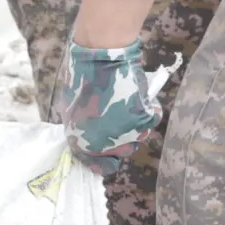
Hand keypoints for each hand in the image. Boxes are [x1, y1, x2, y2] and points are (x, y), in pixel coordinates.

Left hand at [60, 41, 162, 172]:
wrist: (100, 57)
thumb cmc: (83, 77)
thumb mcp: (73, 109)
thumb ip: (83, 128)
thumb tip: (92, 134)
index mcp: (83, 144)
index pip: (100, 166)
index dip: (107, 157)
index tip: (112, 145)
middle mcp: (105, 145)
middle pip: (123, 151)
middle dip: (123, 136)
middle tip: (121, 114)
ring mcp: (125, 135)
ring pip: (139, 136)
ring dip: (137, 122)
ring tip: (128, 100)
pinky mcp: (142, 121)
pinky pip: (151, 118)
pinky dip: (149, 108)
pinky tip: (139, 95)